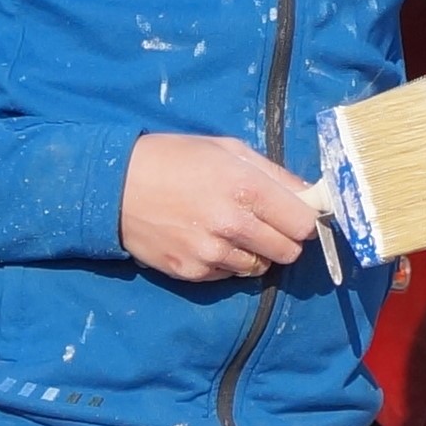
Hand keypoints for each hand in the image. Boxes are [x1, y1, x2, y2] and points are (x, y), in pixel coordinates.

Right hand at [124, 134, 324, 282]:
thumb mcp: (228, 150)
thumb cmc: (174, 159)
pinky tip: (207, 240)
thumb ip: (275, 174)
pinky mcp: (191, 272)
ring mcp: (211, 253)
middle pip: (288, 252)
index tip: (295, 215)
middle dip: (283, 239)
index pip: (303, 225)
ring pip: (259, 267)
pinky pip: (228, 276)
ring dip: (254, 253)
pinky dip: (226, 263)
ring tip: (230, 231)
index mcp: (247, 188)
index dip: (304, 220)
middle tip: (265, 225)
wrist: (113, 186)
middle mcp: (233, 225)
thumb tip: (311, 195)